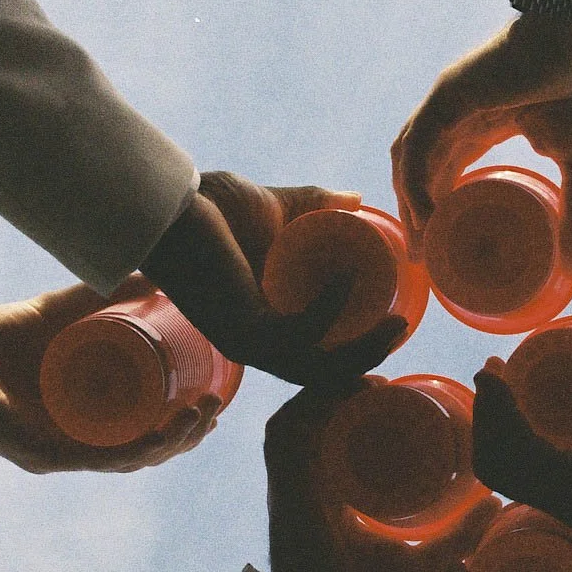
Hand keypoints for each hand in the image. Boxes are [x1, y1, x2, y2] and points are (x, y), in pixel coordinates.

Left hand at [0, 275, 221, 473]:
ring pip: (132, 459)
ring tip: (200, 416)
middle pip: (149, 449)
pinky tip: (159, 438)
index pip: (149, 429)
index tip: (216, 401)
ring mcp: (65, 451)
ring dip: (172, 443)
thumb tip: (156, 272)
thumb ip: (108, 291)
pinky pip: (99, 460)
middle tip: (215, 408)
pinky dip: (134, 450)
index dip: (186, 423)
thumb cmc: (7, 333)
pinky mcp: (46, 456)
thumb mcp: (68, 307)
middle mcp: (81, 438)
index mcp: (92, 414)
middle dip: (190, 435)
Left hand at [142, 171, 404, 386]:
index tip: (391, 336)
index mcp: (260, 322)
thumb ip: (314, 205)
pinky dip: (330, 309)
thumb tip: (355, 199)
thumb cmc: (212, 206)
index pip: (312, 358)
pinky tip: (346, 278)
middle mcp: (252, 342)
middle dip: (366, 358)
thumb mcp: (277, 207)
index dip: (353, 357)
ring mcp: (246, 340)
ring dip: (360, 351)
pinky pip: (300, 333)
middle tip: (400, 329)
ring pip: (315, 367)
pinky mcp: (242, 328)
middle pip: (320, 372)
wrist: (171, 199)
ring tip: (394, 323)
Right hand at [266, 383, 500, 571]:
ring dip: (331, 390)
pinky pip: (286, 430)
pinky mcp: (283, 485)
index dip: (357, 405)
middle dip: (346, 386)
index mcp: (333, 493)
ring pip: (301, 414)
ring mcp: (291, 481)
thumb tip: (497, 505)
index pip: (337, 435)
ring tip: (373, 380)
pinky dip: (310, 405)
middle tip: (388, 380)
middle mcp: (308, 480)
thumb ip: (459, 534)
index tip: (395, 392)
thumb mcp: (426, 559)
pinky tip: (345, 392)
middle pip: (319, 415)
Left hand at [392, 0, 571, 267]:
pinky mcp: (447, 94)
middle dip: (414, 215)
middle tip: (421, 258)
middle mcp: (457, 114)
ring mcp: (448, 102)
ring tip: (420, 245)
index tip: (438, 250)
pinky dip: (414, 181)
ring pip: (409, 158)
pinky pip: (417, 144)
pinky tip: (425, 216)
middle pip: (419, 169)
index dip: (437, 209)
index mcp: (482, 125)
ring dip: (408, 203)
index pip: (445, 171)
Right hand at [471, 327, 571, 568]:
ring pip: (501, 461)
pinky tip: (500, 390)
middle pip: (499, 465)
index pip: (519, 467)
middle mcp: (571, 499)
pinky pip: (524, 458)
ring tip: (490, 374)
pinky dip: (503, 422)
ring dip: (489, 415)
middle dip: (486, 418)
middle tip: (490, 371)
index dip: (498, 427)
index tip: (498, 380)